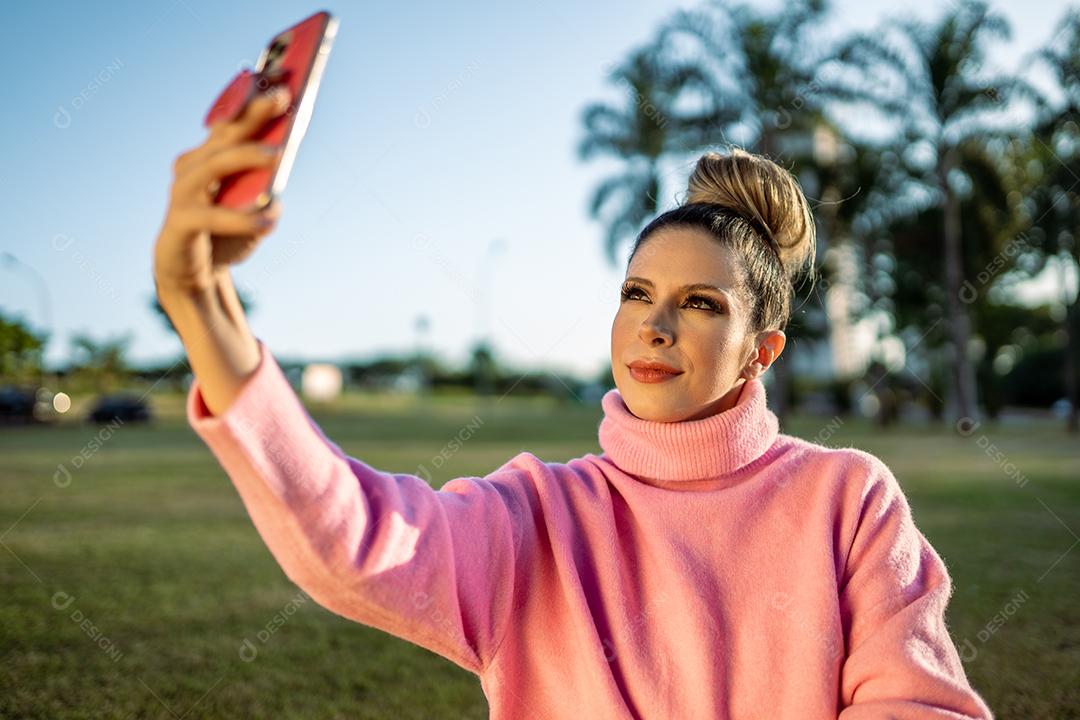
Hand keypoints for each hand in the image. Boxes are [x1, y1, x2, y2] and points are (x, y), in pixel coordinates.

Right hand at [153, 85, 290, 296]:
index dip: (253, 98)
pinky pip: (213, 215)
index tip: (281, 78)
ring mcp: (184, 192)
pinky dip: (242, 218)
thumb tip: (275, 193)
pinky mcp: (180, 222)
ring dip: (246, 156)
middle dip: (254, 113)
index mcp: (210, 157)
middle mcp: (193, 167)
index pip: (232, 121)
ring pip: (215, 164)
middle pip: (225, 133)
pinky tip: (267, 221)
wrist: (194, 275)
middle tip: (283, 98)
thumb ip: (266, 197)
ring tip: (277, 155)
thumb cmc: (226, 235)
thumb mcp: (256, 214)